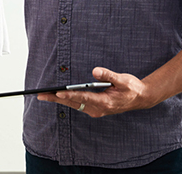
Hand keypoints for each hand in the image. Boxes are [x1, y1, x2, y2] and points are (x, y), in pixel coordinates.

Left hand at [36, 67, 153, 117]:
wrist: (140, 98)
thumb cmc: (131, 88)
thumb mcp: (122, 79)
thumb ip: (108, 75)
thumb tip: (94, 71)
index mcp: (105, 102)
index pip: (83, 98)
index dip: (69, 94)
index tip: (57, 92)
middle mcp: (98, 109)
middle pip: (74, 103)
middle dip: (56, 99)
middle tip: (40, 95)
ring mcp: (96, 110)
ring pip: (74, 105)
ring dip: (59, 100)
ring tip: (43, 95)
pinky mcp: (95, 109)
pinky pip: (78, 105)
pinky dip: (67, 100)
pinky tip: (57, 96)